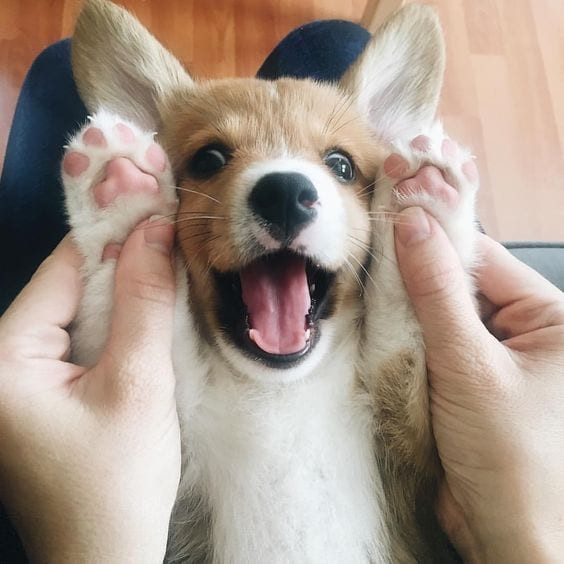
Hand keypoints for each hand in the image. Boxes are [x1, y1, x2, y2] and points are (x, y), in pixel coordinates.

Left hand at [0, 218, 179, 562]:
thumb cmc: (117, 480)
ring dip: (125, 285)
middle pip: (71, 286)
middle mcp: (1, 360)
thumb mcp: (138, 383)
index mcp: (2, 357)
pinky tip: (150, 298)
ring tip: (165, 248)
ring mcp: (20, 377)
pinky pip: (85, 337)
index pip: (65, 270)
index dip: (113, 231)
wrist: (107, 557)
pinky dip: (120, 317)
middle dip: (121, 255)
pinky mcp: (45, 389)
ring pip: (82, 310)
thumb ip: (144, 301)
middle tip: (165, 215)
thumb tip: (154, 228)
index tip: (152, 195)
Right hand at [394, 207, 563, 562]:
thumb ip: (437, 292)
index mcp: (552, 320)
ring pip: (440, 315)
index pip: (484, 259)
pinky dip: (408, 341)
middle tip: (376, 271)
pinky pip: (432, 345)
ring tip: (378, 309)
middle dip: (418, 281)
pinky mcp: (467, 380)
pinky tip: (387, 339)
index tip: (394, 223)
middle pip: (460, 284)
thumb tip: (414, 226)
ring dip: (409, 315)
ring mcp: (493, 357)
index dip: (437, 240)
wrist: (502, 535)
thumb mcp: (470, 365)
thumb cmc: (512, 459)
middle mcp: (526, 334)